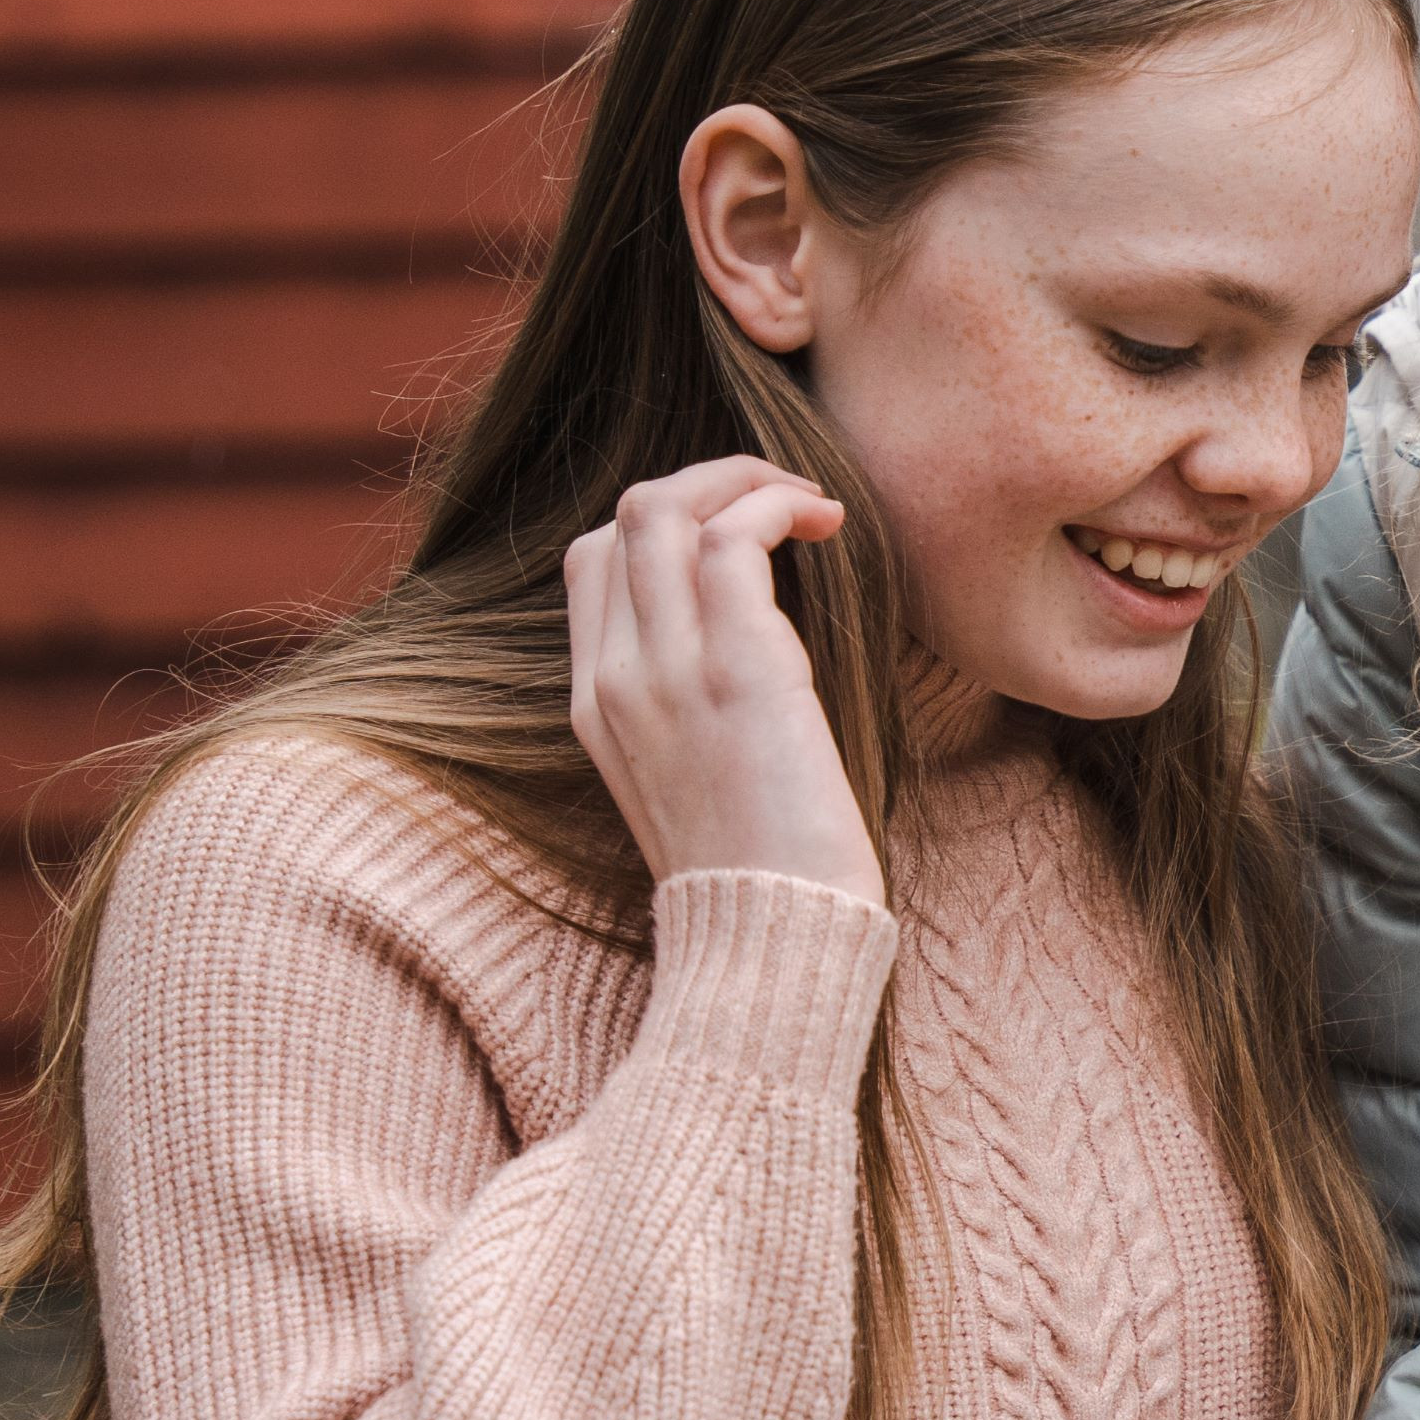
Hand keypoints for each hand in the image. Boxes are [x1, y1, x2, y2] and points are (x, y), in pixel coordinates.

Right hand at [563, 456, 881, 906]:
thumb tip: (751, 650)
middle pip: (623, 519)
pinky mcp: (736, 670)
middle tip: (785, 503)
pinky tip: (826, 524)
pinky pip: (730, 538)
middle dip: (710, 482)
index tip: (745, 537)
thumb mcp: (696, 781)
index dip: (668, 523)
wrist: (772, 938)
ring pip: (663, 508)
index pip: (593, 562)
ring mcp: (665, 672)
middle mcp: (615, 680)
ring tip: (810, 505)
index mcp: (596, 705)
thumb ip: (690, 709)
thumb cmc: (762, 872)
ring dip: (745, 480)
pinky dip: (776, 505)